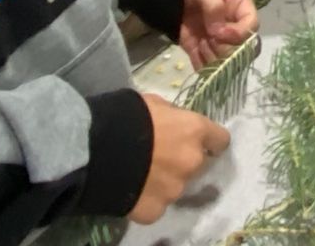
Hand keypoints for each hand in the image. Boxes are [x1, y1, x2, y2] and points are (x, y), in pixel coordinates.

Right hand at [128, 95, 230, 222]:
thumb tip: (174, 123)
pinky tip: (130, 188)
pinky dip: (146, 198)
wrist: (94, 150)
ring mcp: (175, 190)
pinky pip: (156, 204)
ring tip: (139, 174)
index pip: (220, 140)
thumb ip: (171, 116)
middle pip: (198, 164)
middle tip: (160, 157)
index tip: (200, 141)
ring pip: (176, 186)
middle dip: (183, 160)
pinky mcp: (155, 210)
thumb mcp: (153, 103)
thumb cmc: (124, 116)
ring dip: (165, 180)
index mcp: (194, 131)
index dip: (210, 140)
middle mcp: (192, 162)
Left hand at [177, 0, 257, 67]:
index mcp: (242, 8)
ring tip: (200, 43)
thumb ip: (214, 6)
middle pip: (242, 49)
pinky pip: (209, 68)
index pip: (252, 26)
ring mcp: (221, 43)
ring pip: (226, 62)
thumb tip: (217, 31)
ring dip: (212, 57)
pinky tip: (195, 50)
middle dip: (223, 48)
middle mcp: (236, 29)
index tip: (219, 32)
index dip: (239, 33)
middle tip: (207, 38)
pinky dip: (201, 64)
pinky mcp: (206, 52)